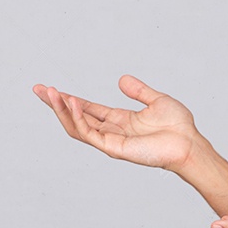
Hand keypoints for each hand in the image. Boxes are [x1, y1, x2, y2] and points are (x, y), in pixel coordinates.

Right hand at [32, 74, 203, 174]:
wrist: (189, 143)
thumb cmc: (178, 126)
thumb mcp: (156, 100)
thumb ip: (138, 91)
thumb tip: (121, 79)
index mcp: (120, 120)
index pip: (87, 109)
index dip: (69, 99)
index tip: (49, 88)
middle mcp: (112, 131)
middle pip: (76, 117)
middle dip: (56, 104)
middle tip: (38, 89)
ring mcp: (111, 140)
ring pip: (77, 126)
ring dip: (62, 110)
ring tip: (51, 93)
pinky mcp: (114, 148)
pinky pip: (90, 133)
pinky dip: (78, 119)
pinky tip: (73, 103)